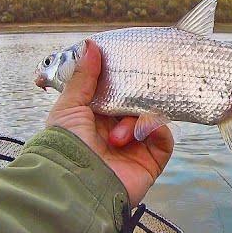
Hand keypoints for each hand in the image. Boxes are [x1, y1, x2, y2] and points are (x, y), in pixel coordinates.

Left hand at [47, 39, 173, 206]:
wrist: (78, 186)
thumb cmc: (67, 145)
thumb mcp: (69, 106)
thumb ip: (84, 77)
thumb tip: (91, 45)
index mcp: (94, 119)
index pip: (115, 94)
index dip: (121, 81)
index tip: (126, 64)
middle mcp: (115, 132)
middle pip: (136, 104)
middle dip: (131, 100)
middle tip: (127, 97)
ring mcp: (135, 147)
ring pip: (150, 118)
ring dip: (135, 122)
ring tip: (118, 137)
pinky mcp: (152, 160)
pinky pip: (164, 138)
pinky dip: (156, 130)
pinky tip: (141, 134)